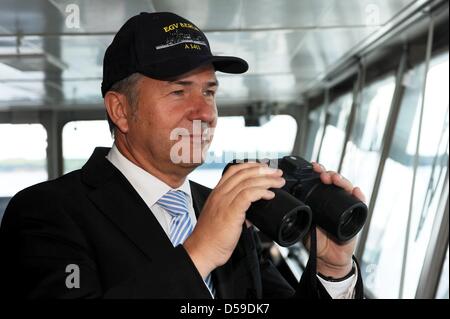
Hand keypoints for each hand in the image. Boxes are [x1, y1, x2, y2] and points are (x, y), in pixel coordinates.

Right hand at [184, 162, 285, 278]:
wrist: (203, 250)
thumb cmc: (211, 238)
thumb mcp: (222, 217)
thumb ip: (235, 211)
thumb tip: (251, 214)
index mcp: (217, 192)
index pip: (234, 170)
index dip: (252, 166)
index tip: (265, 168)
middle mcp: (220, 194)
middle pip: (244, 173)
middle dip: (264, 170)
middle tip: (277, 173)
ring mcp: (224, 201)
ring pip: (248, 182)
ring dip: (267, 180)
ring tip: (279, 182)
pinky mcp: (230, 211)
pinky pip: (248, 195)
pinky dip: (262, 192)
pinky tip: (270, 195)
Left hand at [304, 162, 366, 277]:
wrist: (327, 258)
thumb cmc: (315, 241)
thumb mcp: (304, 225)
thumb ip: (300, 214)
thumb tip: (291, 202)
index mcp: (321, 200)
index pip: (321, 182)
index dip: (318, 172)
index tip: (313, 166)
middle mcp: (334, 201)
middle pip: (335, 182)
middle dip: (329, 174)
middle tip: (323, 173)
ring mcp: (346, 207)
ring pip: (347, 189)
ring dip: (342, 181)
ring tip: (335, 178)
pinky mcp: (356, 217)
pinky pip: (360, 204)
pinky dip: (360, 196)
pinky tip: (356, 191)